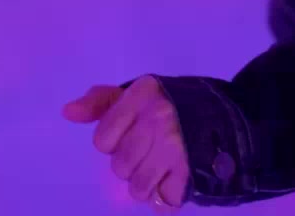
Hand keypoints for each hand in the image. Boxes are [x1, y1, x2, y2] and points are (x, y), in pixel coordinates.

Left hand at [63, 77, 189, 212]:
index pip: (102, 140)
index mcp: (142, 95)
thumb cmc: (170, 103)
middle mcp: (159, 119)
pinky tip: (173, 179)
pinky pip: (163, 201)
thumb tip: (67, 113)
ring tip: (159, 168)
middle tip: (147, 152)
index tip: (129, 133)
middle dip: (130, 164)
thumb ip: (99, 101)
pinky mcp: (194, 171)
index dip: (112, 141)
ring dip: (146, 184)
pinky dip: (166, 197)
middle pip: (120, 167)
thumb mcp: (136, 93)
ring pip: (139, 188)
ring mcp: (178, 147)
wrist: (227, 112)